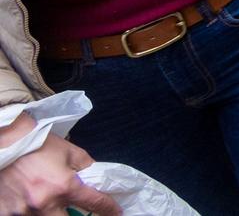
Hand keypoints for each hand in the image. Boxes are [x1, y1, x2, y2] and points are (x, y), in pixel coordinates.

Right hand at [0, 115, 119, 215]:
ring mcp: (23, 211)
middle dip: (72, 215)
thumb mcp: (69, 151)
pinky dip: (27, 210)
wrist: (5, 142)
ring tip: (42, 193)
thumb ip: (85, 168)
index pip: (94, 203)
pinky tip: (25, 198)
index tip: (115, 212)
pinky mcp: (5, 213)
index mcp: (64, 187)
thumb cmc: (38, 144)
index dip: (108, 208)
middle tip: (71, 205)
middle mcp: (44, 203)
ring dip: (47, 210)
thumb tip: (94, 179)